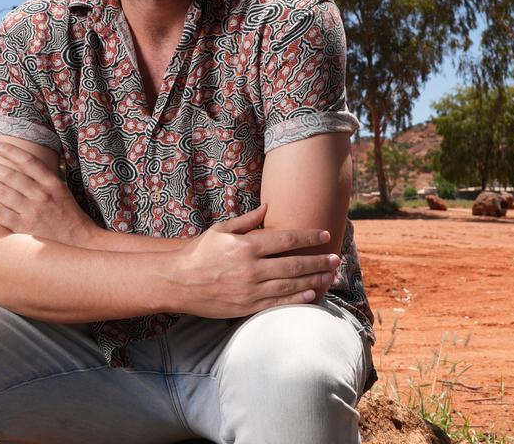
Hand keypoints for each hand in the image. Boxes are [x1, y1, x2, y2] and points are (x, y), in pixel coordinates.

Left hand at [0, 141, 98, 246]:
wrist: (80, 243)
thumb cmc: (70, 216)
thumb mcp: (63, 192)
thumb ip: (46, 180)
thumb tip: (26, 165)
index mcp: (53, 184)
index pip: (28, 162)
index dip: (11, 151)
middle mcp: (42, 195)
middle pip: (11, 176)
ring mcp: (33, 212)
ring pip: (3, 194)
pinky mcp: (26, 228)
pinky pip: (2, 216)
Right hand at [171, 203, 340, 318]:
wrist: (177, 282)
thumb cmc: (199, 252)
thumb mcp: (220, 230)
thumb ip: (246, 220)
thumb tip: (268, 208)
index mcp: (246, 246)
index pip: (286, 239)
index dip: (309, 237)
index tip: (325, 235)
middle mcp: (251, 268)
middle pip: (294, 264)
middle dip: (318, 261)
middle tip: (336, 258)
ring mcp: (250, 290)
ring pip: (290, 284)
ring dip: (314, 280)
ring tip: (331, 276)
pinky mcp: (246, 307)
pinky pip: (277, 303)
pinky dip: (296, 299)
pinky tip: (311, 294)